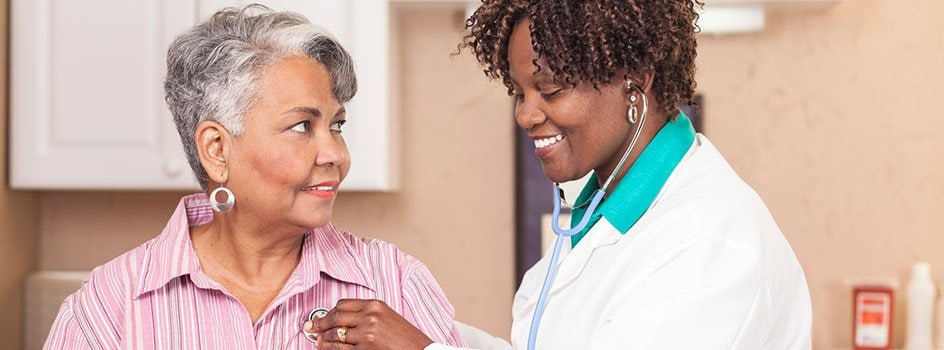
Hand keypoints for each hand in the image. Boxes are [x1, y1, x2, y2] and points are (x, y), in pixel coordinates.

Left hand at [305, 299, 433, 349]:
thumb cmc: (405, 337)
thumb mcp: (388, 318)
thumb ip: (368, 315)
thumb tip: (343, 320)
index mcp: (375, 305)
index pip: (343, 305)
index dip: (329, 312)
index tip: (322, 318)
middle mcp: (370, 317)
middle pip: (336, 318)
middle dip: (320, 324)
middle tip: (312, 328)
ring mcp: (366, 334)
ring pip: (335, 335)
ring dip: (323, 339)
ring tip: (318, 341)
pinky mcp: (365, 349)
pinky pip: (341, 349)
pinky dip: (330, 349)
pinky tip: (326, 349)